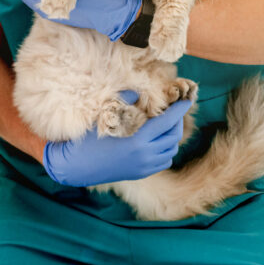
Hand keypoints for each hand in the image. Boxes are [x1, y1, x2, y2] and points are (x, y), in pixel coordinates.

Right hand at [42, 93, 191, 186]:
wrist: (76, 168)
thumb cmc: (87, 141)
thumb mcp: (104, 118)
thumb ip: (123, 101)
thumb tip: (137, 90)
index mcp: (138, 142)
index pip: (166, 123)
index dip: (179, 111)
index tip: (187, 101)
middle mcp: (145, 157)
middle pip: (173, 137)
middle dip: (178, 121)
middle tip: (176, 109)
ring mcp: (144, 168)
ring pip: (171, 151)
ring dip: (173, 136)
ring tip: (168, 123)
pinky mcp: (141, 174)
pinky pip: (163, 161)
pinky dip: (167, 149)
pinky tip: (159, 140)